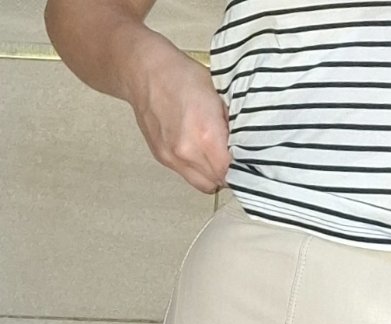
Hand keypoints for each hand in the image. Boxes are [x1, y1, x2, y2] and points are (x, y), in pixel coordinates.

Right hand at [126, 32, 230, 193]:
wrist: (145, 72)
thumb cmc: (182, 76)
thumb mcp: (218, 95)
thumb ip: (231, 126)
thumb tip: (244, 145)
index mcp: (206, 135)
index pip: (231, 171)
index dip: (241, 167)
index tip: (245, 158)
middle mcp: (187, 152)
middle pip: (218, 181)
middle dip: (228, 172)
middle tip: (232, 156)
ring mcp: (172, 158)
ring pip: (203, 184)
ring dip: (213, 174)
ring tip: (215, 154)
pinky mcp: (163, 158)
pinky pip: (187, 175)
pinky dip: (197, 168)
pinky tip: (198, 149)